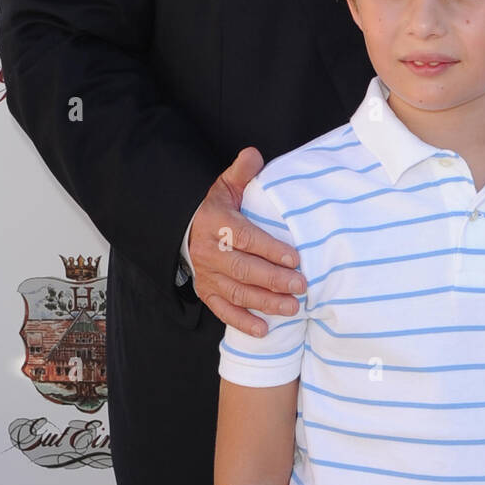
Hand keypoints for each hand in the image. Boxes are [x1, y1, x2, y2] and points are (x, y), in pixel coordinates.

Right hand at [188, 148, 305, 336]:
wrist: (182, 231)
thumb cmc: (214, 208)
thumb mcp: (225, 186)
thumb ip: (241, 172)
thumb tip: (254, 154)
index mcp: (218, 224)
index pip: (246, 239)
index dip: (270, 250)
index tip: (295, 258)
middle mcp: (210, 253)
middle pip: (245, 269)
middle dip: (274, 280)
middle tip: (301, 286)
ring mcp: (207, 276)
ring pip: (237, 293)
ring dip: (265, 303)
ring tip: (293, 308)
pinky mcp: (206, 293)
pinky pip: (223, 311)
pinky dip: (242, 323)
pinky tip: (264, 330)